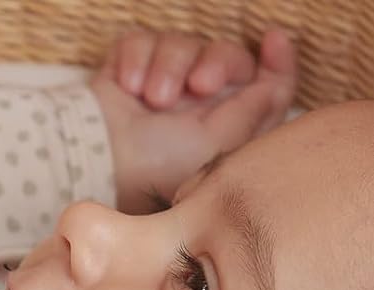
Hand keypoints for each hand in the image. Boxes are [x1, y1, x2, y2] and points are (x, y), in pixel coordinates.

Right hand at [87, 27, 298, 214]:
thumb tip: (277, 82)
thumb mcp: (216, 145)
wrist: (95, 157)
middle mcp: (197, 104)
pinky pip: (144, 39)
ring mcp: (162, 84)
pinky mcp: (130, 68)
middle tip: (197, 85)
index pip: (264, 86)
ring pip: (184, 43)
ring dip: (169, 66)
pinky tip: (127, 86)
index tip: (274, 40)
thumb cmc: (154, 165)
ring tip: (151, 98)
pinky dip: (136, 59)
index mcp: (223, 126)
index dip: (277, 60)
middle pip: (227, 55)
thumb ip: (255, 111)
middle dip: (215, 63)